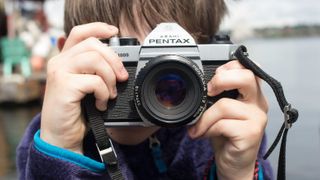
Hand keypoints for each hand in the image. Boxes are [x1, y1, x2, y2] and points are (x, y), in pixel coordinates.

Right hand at [40, 22, 127, 153]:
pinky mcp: (64, 86)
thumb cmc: (76, 111)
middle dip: (114, 60)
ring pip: (95, 60)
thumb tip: (118, 65)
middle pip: (93, 44)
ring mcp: (60, 72)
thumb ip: (95, 72)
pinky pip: (94, 82)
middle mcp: (60, 62)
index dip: (98, 28)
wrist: (61, 136)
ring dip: (109, 78)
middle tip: (121, 78)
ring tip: (109, 94)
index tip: (115, 32)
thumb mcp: (86, 87)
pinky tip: (100, 104)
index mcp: (66, 59)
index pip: (80, 32)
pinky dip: (104, 94)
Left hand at [188, 60, 267, 179]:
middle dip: (221, 80)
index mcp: (252, 94)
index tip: (213, 81)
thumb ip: (217, 96)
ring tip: (198, 128)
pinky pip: (222, 124)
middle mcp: (259, 102)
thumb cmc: (226, 136)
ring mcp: (257, 118)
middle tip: (208, 92)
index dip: (228, 68)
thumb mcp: (220, 112)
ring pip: (225, 105)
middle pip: (245, 77)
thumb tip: (199, 85)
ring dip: (204, 118)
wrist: (234, 163)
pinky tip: (205, 135)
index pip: (247, 68)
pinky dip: (208, 129)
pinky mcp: (251, 133)